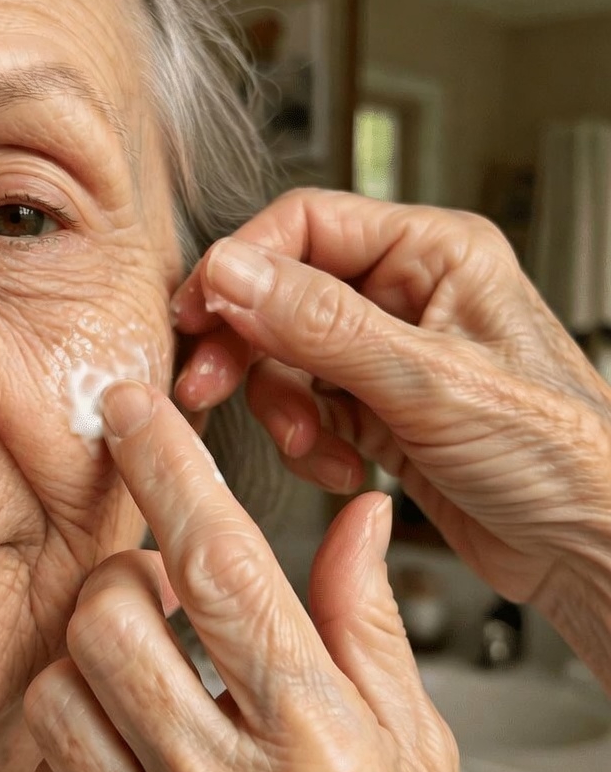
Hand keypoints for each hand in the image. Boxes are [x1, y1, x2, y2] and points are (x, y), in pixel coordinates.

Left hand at [24, 382, 494, 771]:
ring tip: (141, 676)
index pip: (222, 565)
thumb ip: (366, 619)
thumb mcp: (415, 743)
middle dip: (124, 575)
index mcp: (317, 736)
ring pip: (54, 691)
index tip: (129, 410)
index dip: (169, 468)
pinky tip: (130, 757)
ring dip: (89, 660)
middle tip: (158, 589)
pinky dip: (77, 743)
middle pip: (108, 615)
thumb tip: (356, 516)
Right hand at [170, 188, 610, 611]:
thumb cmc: (558, 453)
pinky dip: (311, 445)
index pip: (307, 226)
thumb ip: (321, 324)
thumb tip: (233, 273)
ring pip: (286, 361)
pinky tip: (346, 469)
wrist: (586, 545)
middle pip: (283, 296)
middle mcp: (408, 296)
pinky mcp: (378, 412)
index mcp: (434, 254)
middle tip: (208, 385)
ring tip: (313, 446)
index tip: (198, 311)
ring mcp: (389, 357)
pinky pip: (308, 412)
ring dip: (284, 410)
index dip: (242, 265)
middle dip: (248, 349)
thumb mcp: (429, 381)